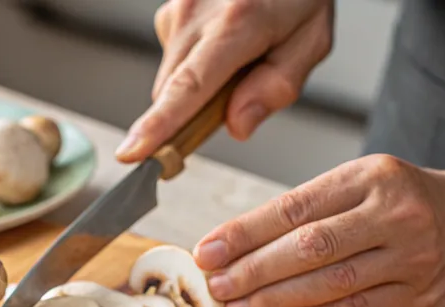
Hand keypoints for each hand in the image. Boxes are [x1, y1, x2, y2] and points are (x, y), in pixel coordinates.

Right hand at [116, 0, 333, 161]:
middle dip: (195, 111)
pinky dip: (196, 61)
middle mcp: (196, 12)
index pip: (188, 87)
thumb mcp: (311, 40)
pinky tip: (223, 39)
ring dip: (199, 83)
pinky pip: (175, 56)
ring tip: (238, 55)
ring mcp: (178, 8)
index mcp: (236, 23)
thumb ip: (278, 87)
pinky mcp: (170, 9)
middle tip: (236, 96)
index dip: (158, 125)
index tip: (133, 152)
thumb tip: (238, 125)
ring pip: (172, 79)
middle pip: (172, 94)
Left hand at [193, 154, 444, 306]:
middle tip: (216, 287)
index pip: (294, 208)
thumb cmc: (403, 200)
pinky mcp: (416, 297)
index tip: (207, 251)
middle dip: (253, 271)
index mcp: (370, 177)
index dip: (244, 233)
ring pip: (327, 284)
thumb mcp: (361, 183)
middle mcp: (392, 215)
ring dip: (272, 301)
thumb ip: (307, 210)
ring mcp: (409, 258)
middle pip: (308, 247)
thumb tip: (235, 244)